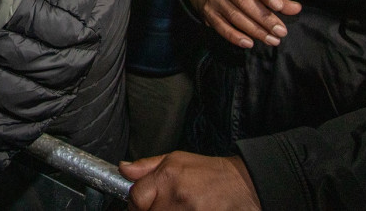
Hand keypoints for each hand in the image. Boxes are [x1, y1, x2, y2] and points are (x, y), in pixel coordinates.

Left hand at [120, 152, 259, 209]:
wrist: (242, 186)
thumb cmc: (209, 173)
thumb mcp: (176, 160)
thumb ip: (146, 167)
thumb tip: (123, 169)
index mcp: (168, 177)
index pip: (136, 197)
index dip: (135, 202)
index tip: (141, 203)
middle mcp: (176, 197)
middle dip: (150, 210)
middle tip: (161, 205)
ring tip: (176, 207)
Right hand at [187, 0, 300, 48]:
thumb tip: (296, 8)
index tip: (279, 7)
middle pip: (246, 3)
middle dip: (265, 19)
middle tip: (281, 32)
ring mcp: (216, 0)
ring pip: (236, 17)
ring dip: (255, 31)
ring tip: (272, 40)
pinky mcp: (209, 14)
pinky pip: (222, 27)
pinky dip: (236, 37)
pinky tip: (249, 43)